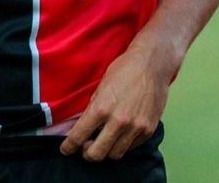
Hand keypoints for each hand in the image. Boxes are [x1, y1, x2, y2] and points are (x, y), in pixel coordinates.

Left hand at [59, 44, 171, 161]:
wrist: (152, 64)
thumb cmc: (124, 71)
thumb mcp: (100, 87)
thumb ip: (92, 109)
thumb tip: (82, 128)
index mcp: (101, 108)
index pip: (78, 137)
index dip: (68, 147)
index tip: (66, 149)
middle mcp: (118, 121)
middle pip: (96, 154)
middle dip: (87, 154)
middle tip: (85, 147)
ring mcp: (135, 127)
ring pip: (114, 154)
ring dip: (107, 150)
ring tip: (105, 140)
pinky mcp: (148, 130)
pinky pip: (131, 147)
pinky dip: (123, 144)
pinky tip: (121, 134)